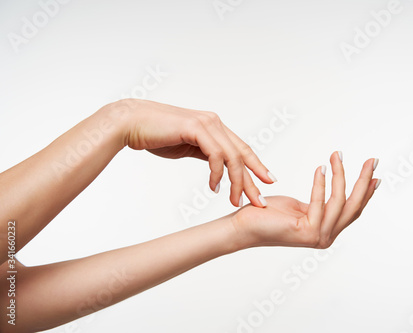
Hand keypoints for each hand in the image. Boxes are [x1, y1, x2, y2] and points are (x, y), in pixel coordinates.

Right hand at [110, 99, 275, 207]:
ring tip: (235, 200)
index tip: (267, 181)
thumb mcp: (187, 146)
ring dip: (237, 182)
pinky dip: (217, 174)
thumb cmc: (156, 134)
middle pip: (242, 154)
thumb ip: (205, 152)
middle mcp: (214, 122)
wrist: (131, 122)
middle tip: (260, 200)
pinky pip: (216, 155)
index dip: (256, 165)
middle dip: (254, 179)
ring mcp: (206, 123)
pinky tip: (214, 187)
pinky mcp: (196, 128)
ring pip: (232, 156)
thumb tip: (217, 166)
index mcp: (214, 126)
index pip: (241, 148)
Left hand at [230, 152, 379, 248]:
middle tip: (372, 160)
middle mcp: (326, 237)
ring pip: (338, 202)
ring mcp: (318, 237)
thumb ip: (320, 203)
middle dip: (364, 181)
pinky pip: (319, 202)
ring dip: (341, 175)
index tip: (374, 173)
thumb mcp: (301, 206)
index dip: (366, 191)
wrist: (244, 226)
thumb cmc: (268, 214)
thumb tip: (334, 187)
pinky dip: (320, 183)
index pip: (352, 210)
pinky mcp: (306, 233)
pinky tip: (321, 167)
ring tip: (338, 155)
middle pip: (353, 206)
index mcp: (326, 231)